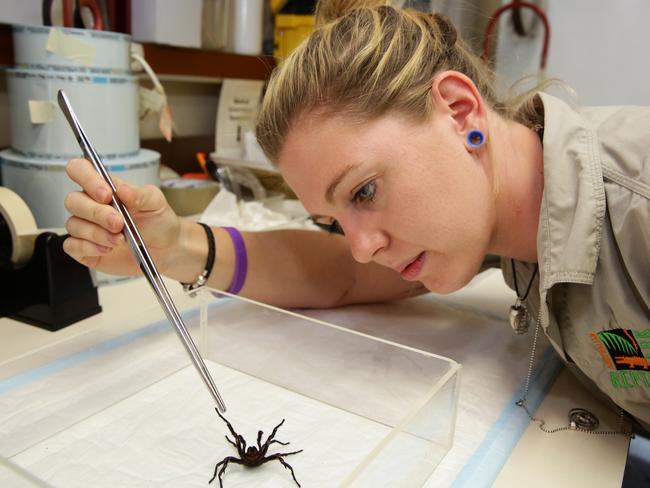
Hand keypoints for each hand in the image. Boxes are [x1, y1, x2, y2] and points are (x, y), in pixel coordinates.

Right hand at [64, 158, 181, 275]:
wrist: (165, 249)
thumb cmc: (157, 221)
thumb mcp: (156, 203)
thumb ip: (141, 194)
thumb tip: (123, 189)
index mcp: (104, 187)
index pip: (80, 170)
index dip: (87, 179)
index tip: (106, 195)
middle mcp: (91, 204)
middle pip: (73, 200)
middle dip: (97, 213)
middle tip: (119, 223)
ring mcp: (85, 226)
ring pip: (73, 225)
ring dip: (98, 234)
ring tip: (120, 239)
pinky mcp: (83, 248)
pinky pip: (71, 246)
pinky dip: (89, 248)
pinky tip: (107, 249)